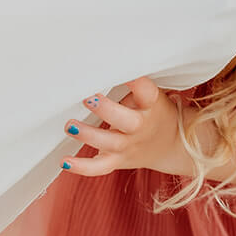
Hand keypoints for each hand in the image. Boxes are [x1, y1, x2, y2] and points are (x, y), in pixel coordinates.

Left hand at [60, 78, 182, 176]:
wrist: (171, 144)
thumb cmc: (154, 111)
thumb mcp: (151, 95)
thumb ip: (132, 87)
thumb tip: (103, 74)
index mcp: (151, 105)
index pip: (146, 91)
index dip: (135, 81)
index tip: (118, 68)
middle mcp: (140, 127)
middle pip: (126, 121)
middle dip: (106, 110)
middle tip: (88, 98)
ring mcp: (128, 146)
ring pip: (108, 143)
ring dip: (87, 134)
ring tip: (69, 125)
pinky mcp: (117, 160)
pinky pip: (98, 167)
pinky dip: (81, 167)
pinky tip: (65, 161)